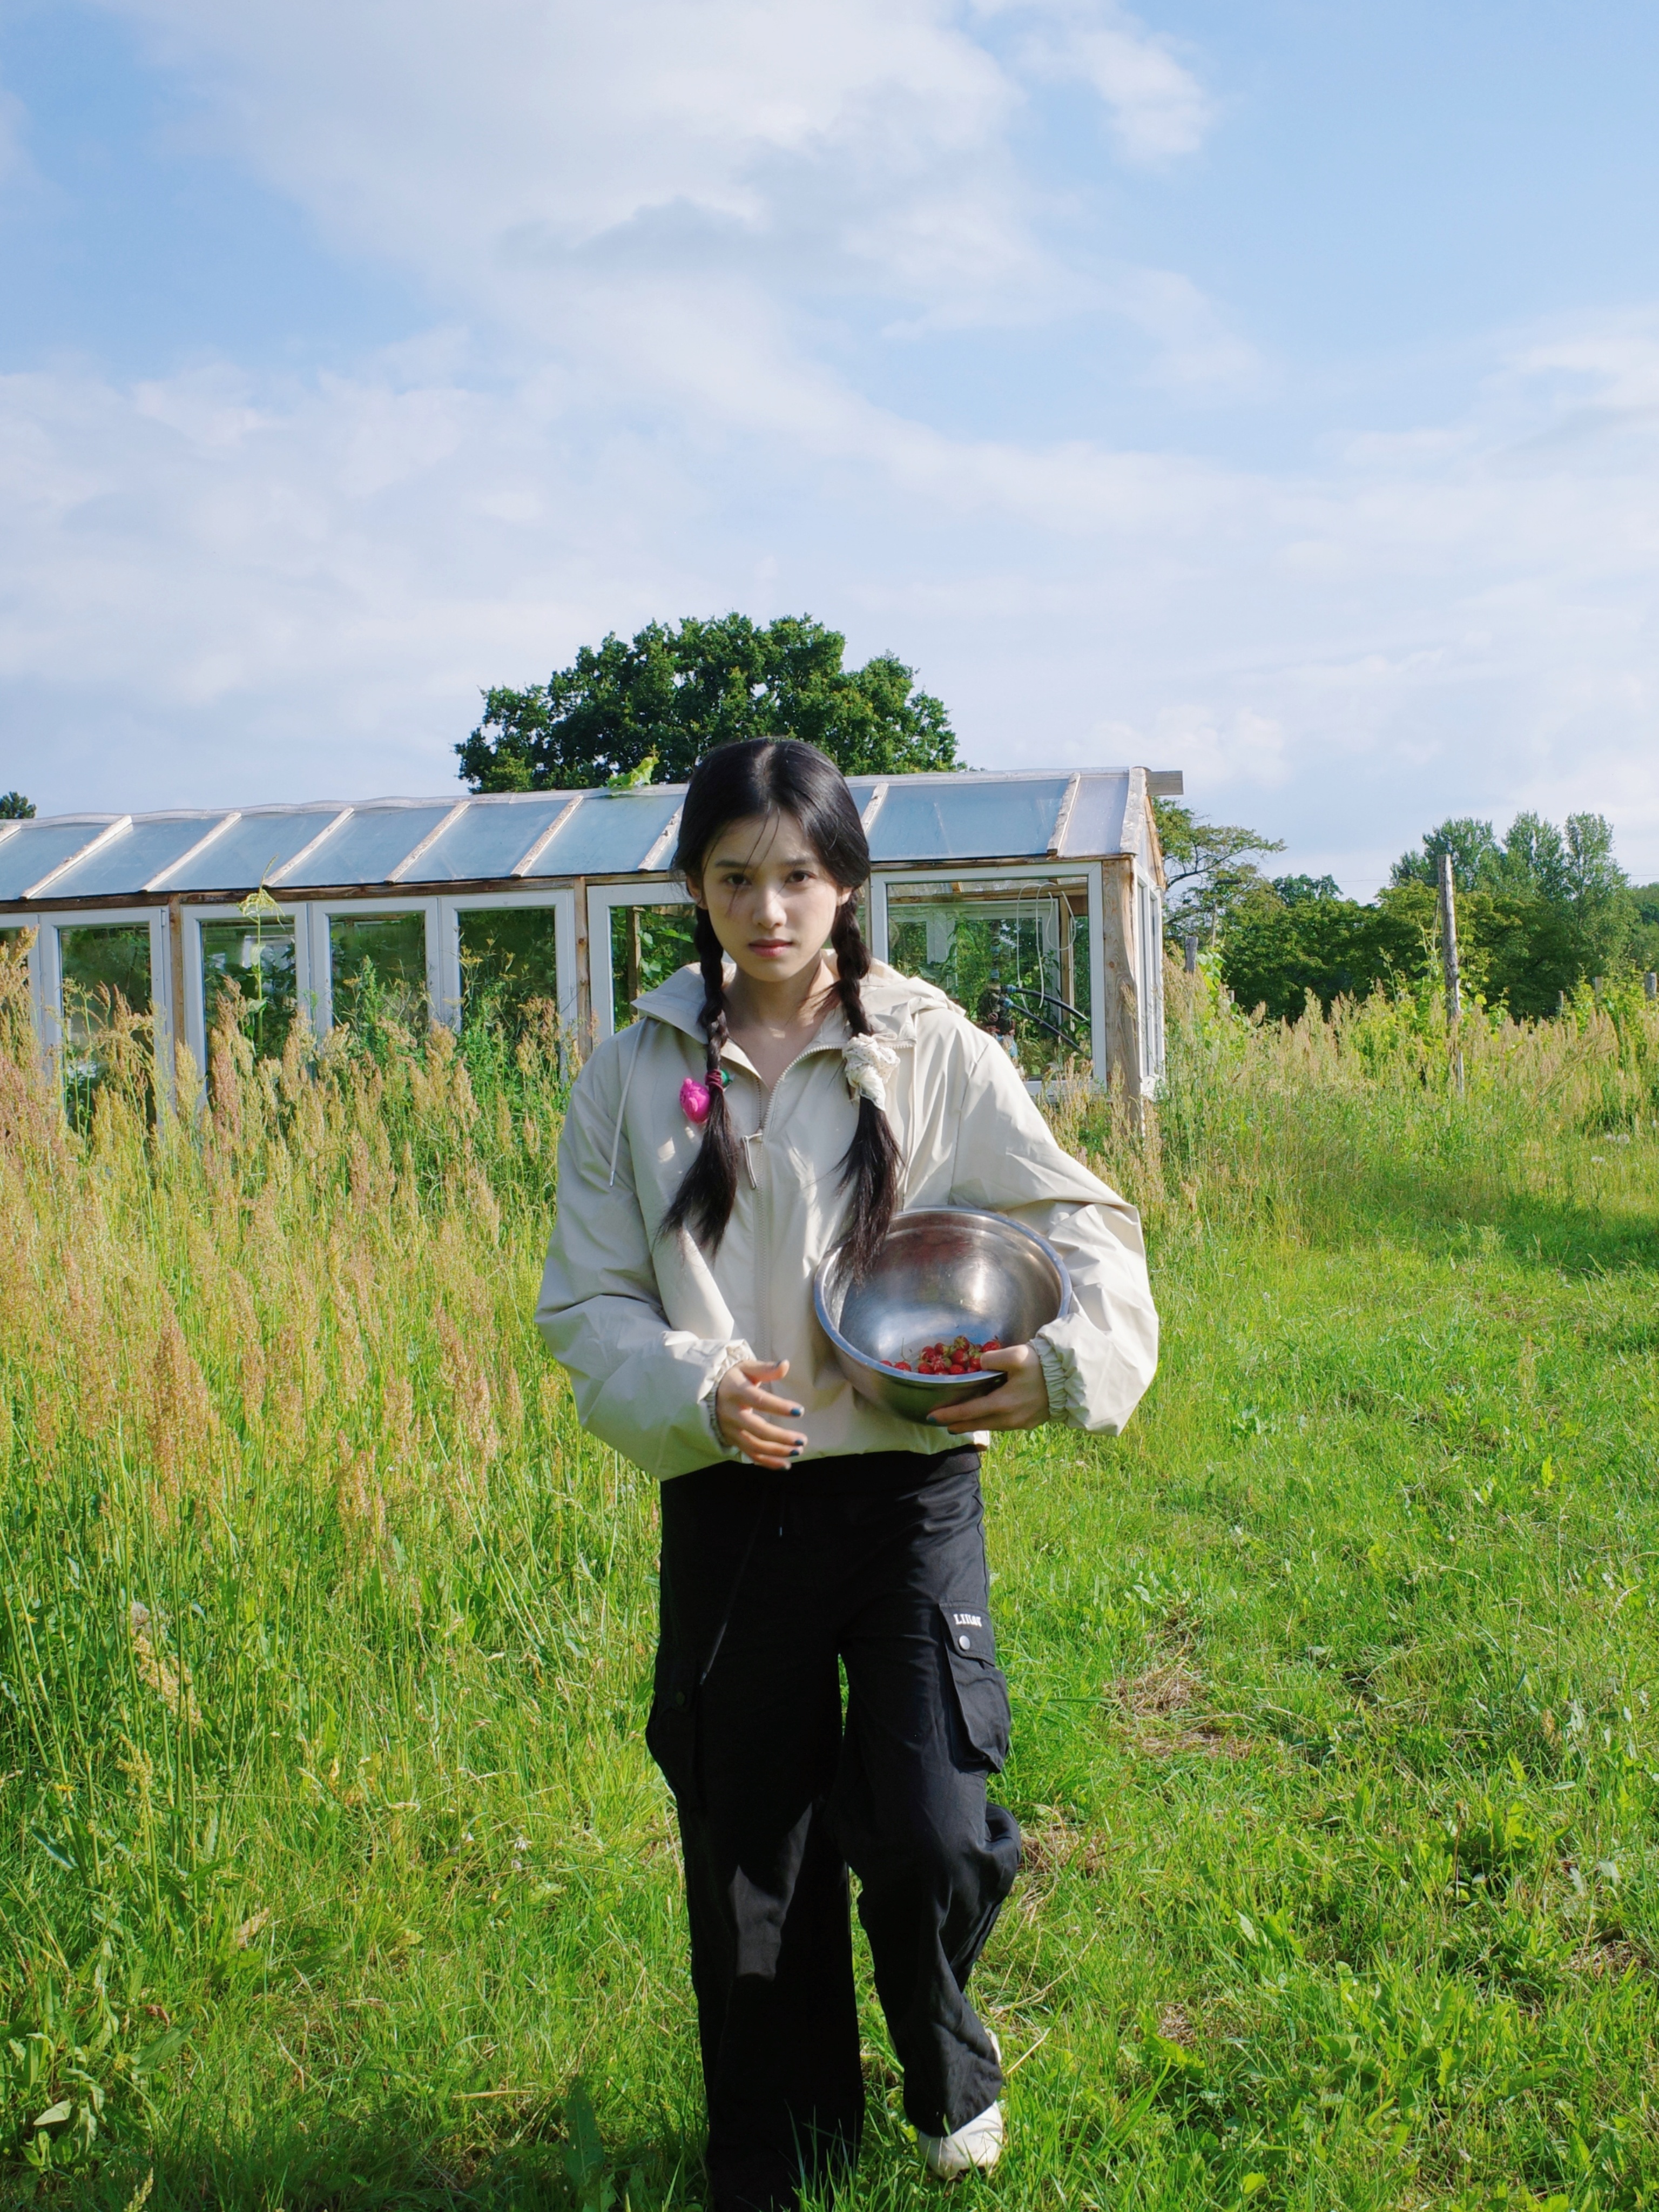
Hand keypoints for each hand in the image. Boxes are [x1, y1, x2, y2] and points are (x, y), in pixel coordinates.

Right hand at [715, 1359, 806, 1469]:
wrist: (704, 1393)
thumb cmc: (732, 1378)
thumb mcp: (745, 1368)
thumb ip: (766, 1369)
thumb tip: (786, 1365)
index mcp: (736, 1392)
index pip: (760, 1401)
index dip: (779, 1407)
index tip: (799, 1411)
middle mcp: (731, 1414)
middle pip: (758, 1430)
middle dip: (781, 1438)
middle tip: (802, 1440)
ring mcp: (730, 1430)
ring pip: (754, 1446)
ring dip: (777, 1452)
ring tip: (798, 1451)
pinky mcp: (731, 1440)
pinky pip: (749, 1455)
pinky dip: (767, 1463)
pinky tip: (785, 1465)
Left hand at [926, 1342, 1049, 1433]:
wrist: (1070, 1381)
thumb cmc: (1042, 1367)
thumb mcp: (1016, 1356)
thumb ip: (993, 1359)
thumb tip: (979, 1364)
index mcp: (1002, 1404)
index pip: (969, 1412)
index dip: (949, 1414)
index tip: (932, 1417)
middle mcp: (1009, 1418)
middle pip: (977, 1424)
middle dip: (958, 1424)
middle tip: (942, 1424)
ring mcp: (1020, 1422)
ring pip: (991, 1426)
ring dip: (973, 1425)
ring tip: (960, 1423)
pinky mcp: (1029, 1422)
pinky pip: (1003, 1425)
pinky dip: (990, 1422)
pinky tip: (987, 1418)